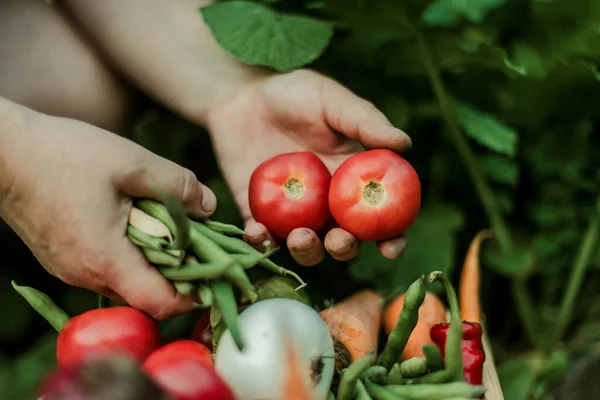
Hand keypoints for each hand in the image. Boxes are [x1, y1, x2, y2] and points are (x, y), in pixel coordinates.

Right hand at [0, 107, 216, 319]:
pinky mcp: (63, 259)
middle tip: (201, 243)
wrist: (3, 152)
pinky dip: (131, 255)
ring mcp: (71, 270)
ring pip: (128, 282)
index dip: (194, 293)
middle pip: (147, 295)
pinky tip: (139, 225)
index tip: (215, 270)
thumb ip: (178, 186)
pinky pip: (107, 268)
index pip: (160, 304)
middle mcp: (86, 275)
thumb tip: (210, 207)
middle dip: (180, 275)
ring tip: (173, 230)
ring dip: (155, 262)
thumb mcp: (133, 162)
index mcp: (105, 259)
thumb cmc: (64, 154)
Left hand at [207, 69, 412, 265]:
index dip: (391, 237)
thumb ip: (366, 123)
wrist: (242, 94)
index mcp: (352, 182)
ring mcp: (292, 212)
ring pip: (305, 247)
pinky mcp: (258, 212)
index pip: (379, 217)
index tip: (390, 248)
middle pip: (343, 241)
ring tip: (300, 237)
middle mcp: (326, 204)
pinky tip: (259, 232)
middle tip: (338, 240)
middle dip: (345, 249)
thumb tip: (406, 144)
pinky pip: (263, 237)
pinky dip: (262, 242)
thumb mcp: (332, 102)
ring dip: (307, 252)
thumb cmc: (294, 94)